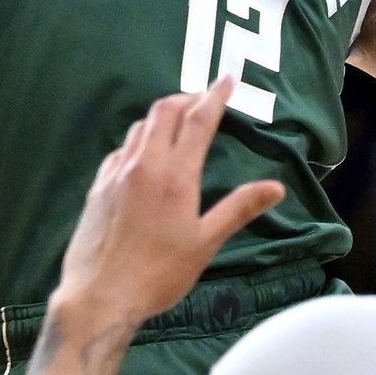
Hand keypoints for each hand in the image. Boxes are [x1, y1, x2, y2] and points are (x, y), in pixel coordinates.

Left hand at [49, 77, 286, 331]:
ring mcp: (116, 173)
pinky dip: (139, 141)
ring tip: (177, 124)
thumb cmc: (159, 274)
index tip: (227, 78)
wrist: (99, 296)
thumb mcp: (205, 244)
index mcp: (175, 175)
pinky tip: (143, 156)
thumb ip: (238, 209)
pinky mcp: (98, 186)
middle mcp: (144, 164)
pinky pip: (121, 149)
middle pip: (164, 112)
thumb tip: (276, 186)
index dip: (215, 96)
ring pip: (140, 127)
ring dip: (161, 117)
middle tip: (203, 101)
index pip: (198, 121)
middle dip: (186, 98)